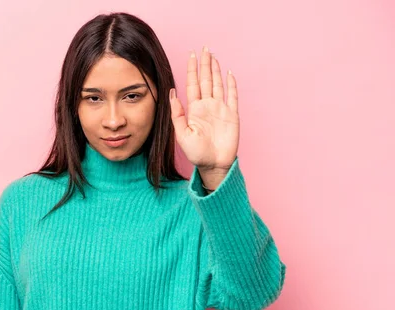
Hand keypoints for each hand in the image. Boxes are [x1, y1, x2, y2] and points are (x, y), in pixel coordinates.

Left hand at [169, 46, 239, 188]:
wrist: (213, 165)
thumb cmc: (196, 153)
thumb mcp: (181, 134)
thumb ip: (177, 114)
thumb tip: (171, 93)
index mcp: (194, 110)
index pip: (193, 85)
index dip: (192, 70)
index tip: (191, 56)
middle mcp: (207, 106)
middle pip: (206, 80)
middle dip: (205, 65)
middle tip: (204, 49)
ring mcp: (220, 110)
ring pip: (218, 85)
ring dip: (216, 70)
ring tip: (213, 56)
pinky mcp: (232, 115)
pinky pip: (232, 97)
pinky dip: (231, 85)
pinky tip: (228, 74)